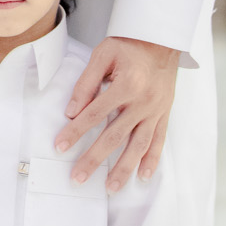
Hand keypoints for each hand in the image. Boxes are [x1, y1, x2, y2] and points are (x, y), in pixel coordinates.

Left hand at [56, 37, 176, 192]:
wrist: (161, 38)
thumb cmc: (128, 44)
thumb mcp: (102, 55)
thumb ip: (86, 84)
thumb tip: (71, 112)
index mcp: (126, 85)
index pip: (94, 114)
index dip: (75, 132)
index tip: (60, 146)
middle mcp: (143, 102)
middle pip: (114, 136)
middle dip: (94, 159)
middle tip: (78, 177)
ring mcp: (156, 110)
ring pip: (138, 145)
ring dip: (124, 168)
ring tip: (110, 188)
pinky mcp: (165, 113)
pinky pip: (159, 140)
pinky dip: (152, 160)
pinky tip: (143, 176)